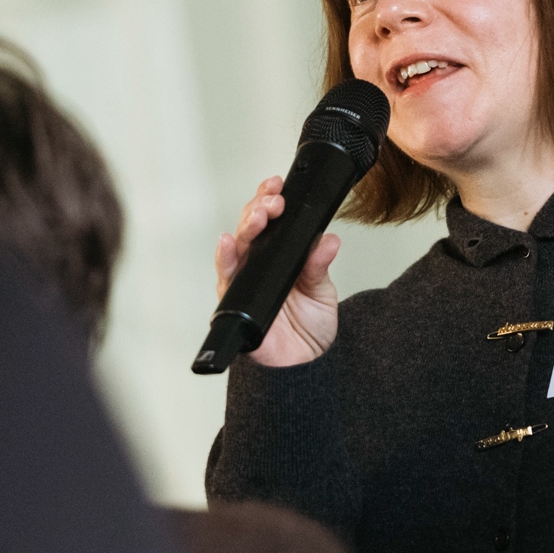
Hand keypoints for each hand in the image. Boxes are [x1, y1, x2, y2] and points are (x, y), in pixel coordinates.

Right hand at [215, 175, 340, 366]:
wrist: (304, 367)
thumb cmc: (309, 329)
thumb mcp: (322, 292)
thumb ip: (320, 266)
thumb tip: (328, 240)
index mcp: (279, 256)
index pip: (270, 221)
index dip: (269, 199)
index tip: (279, 185)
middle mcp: (258, 265)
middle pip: (250, 227)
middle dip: (259, 207)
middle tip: (274, 200)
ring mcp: (243, 281)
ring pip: (237, 245)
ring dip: (246, 226)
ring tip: (260, 215)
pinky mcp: (234, 301)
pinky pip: (225, 277)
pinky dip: (225, 258)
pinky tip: (228, 242)